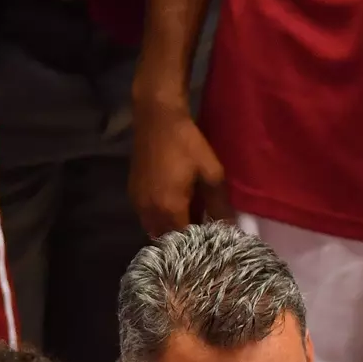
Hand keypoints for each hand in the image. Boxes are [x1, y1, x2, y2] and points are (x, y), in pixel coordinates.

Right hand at [130, 100, 231, 236]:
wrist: (157, 117)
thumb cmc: (187, 142)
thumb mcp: (211, 173)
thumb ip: (219, 204)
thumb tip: (229, 228)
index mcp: (169, 207)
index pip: (184, 240)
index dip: (198, 244)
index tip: (211, 242)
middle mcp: (149, 210)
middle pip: (166, 238)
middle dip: (183, 240)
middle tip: (200, 235)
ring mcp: (138, 202)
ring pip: (154, 229)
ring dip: (169, 230)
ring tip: (188, 223)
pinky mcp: (132, 193)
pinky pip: (146, 217)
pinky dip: (159, 219)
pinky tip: (173, 210)